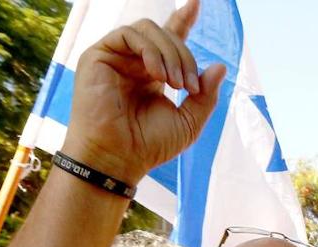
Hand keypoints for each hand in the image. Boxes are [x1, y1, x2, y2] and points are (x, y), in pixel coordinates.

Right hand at [61, 0, 225, 183]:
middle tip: (189, 87)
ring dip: (170, 53)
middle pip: (166, 36)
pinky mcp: (98, 56)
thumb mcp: (188, 122)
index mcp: (153, 74)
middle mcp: (133, 63)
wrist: (118, 159)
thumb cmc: (148, 146)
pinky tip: (157, 74)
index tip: (196, 3)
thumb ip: (205, 96)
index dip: (183, 20)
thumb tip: (219, 66)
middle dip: (185, 56)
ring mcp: (115, 58)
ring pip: (149, 30)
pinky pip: (130, 35)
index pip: (168, 39)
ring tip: (176, 84)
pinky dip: (150, 50)